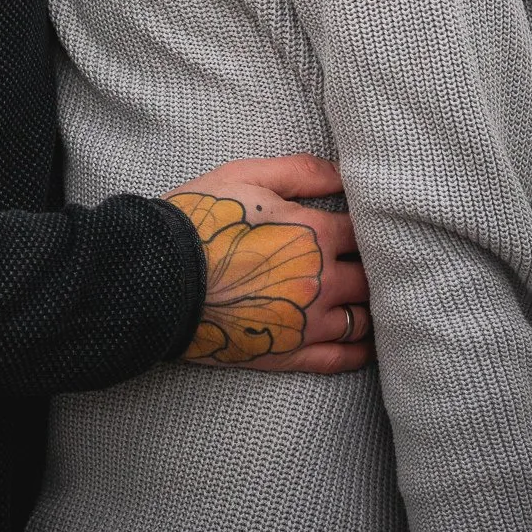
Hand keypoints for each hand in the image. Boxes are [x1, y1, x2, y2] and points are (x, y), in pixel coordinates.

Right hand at [167, 154, 372, 373]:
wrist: (156, 277)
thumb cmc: (199, 219)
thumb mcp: (246, 176)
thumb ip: (301, 172)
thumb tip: (344, 172)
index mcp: (313, 233)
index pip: (364, 230)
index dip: (368, 226)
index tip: (366, 225)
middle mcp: (320, 281)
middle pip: (371, 276)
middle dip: (374, 266)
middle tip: (373, 261)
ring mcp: (306, 323)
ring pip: (364, 319)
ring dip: (373, 307)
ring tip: (375, 299)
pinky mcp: (289, 354)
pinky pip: (341, 359)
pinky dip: (362, 351)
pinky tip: (370, 343)